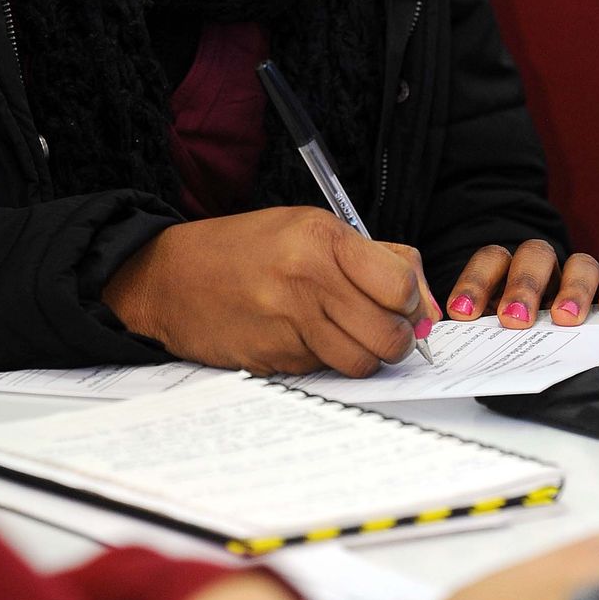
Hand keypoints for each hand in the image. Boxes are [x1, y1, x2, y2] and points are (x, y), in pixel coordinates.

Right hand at [104, 210, 439, 376]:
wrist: (172, 276)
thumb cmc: (245, 249)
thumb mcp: (308, 228)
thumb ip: (371, 259)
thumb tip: (426, 307)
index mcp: (321, 238)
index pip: (399, 285)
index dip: (410, 301)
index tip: (400, 302)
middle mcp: (307, 279)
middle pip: (388, 334)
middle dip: (396, 340)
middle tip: (382, 330)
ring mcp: (288, 323)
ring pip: (361, 363)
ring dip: (363, 358)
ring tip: (344, 336)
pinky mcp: (273, 358)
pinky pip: (322, 371)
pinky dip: (323, 362)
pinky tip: (301, 338)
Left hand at [444, 240, 598, 328]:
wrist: (544, 340)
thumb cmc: (510, 335)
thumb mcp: (489, 332)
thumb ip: (478, 332)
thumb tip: (457, 341)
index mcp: (507, 271)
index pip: (491, 260)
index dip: (476, 282)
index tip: (464, 314)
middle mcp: (542, 269)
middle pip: (535, 256)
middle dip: (524, 286)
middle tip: (515, 319)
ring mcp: (575, 278)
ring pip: (580, 264)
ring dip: (572, 289)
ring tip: (565, 319)